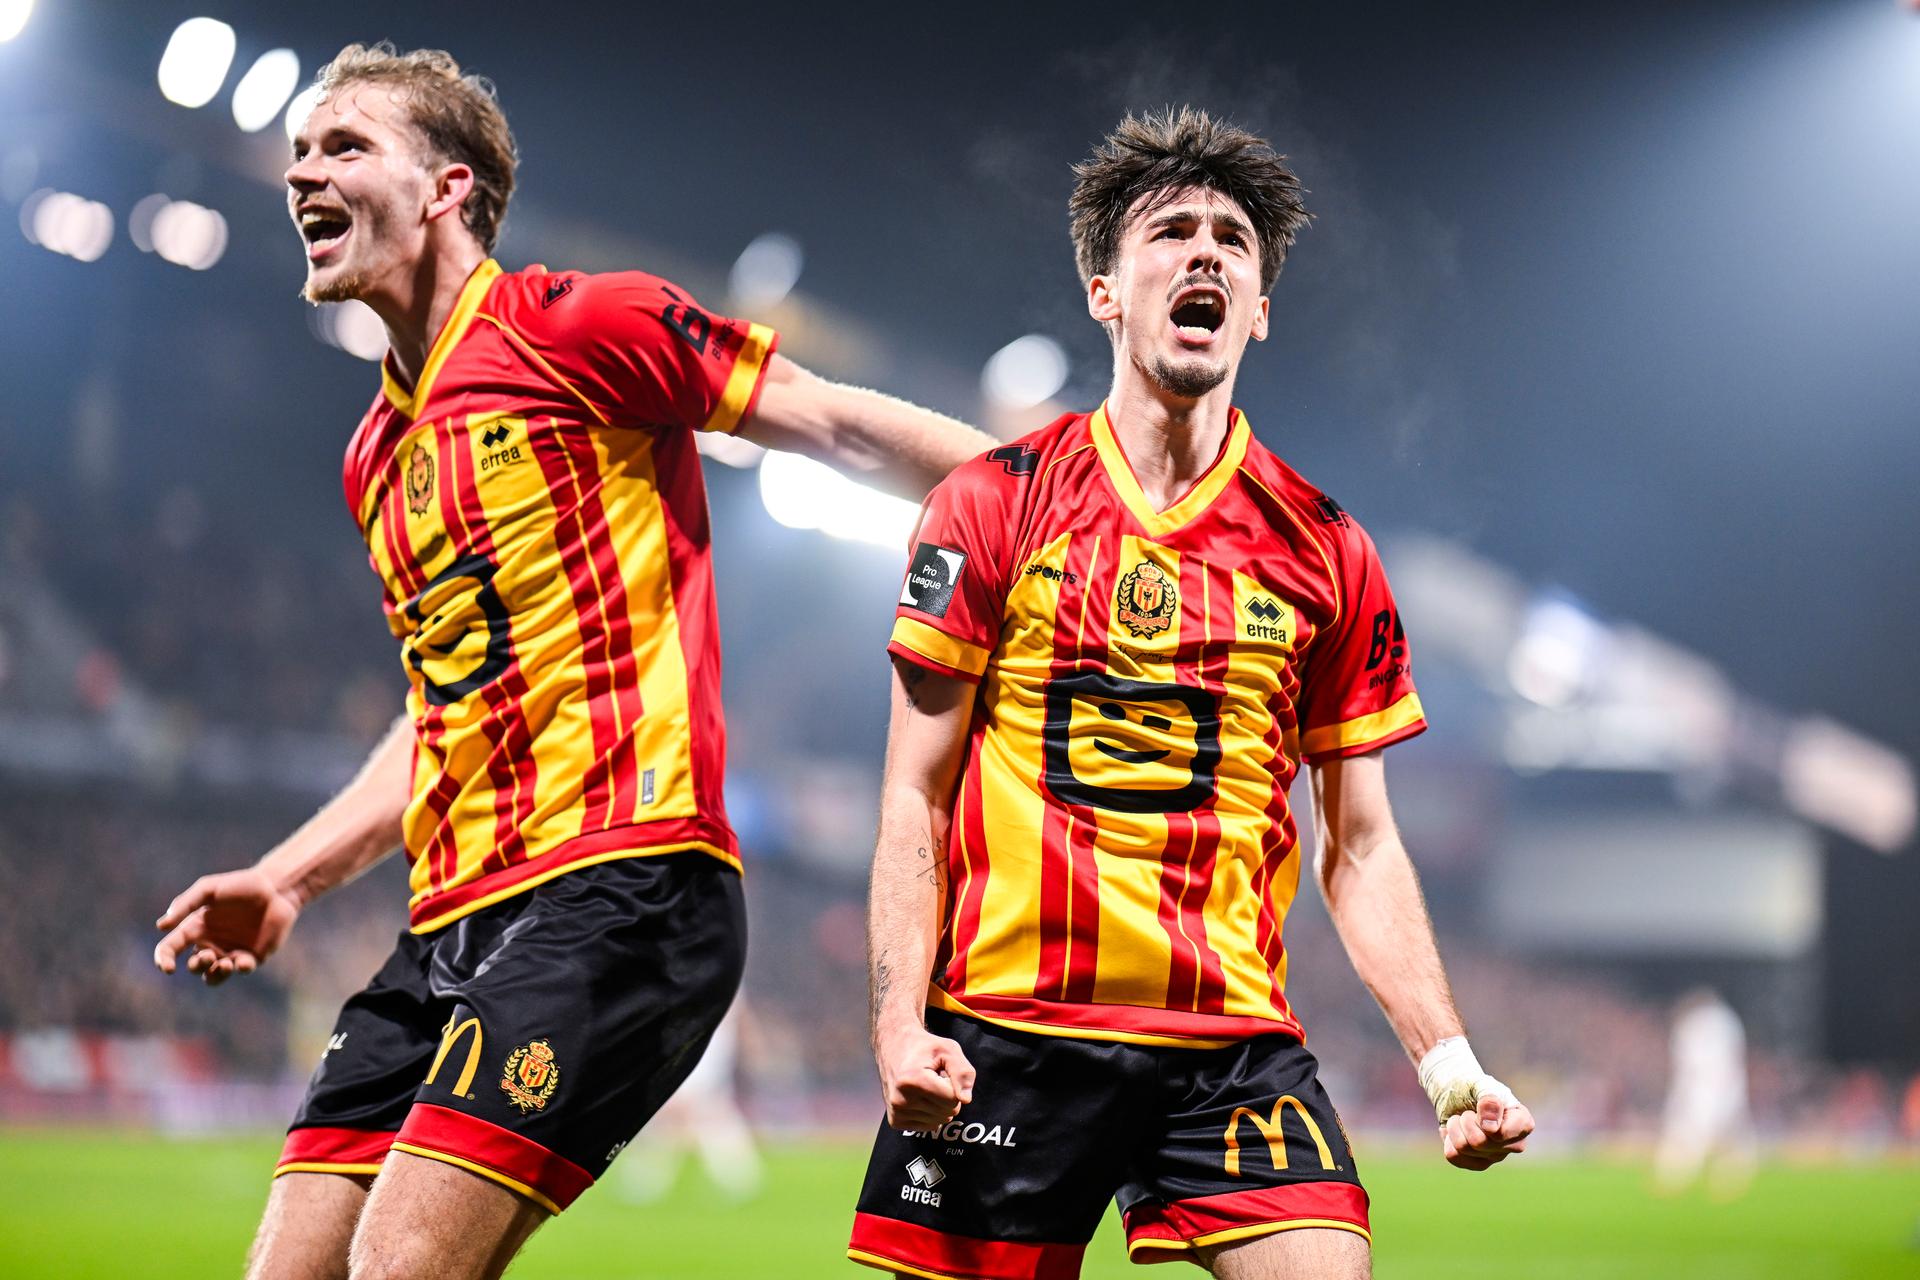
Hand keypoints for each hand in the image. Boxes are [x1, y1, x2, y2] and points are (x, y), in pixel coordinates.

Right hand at [153, 868, 300, 985]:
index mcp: (194, 927)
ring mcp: (230, 952)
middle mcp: (209, 943)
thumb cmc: (240, 885)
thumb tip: (161, 926)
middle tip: (207, 955)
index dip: (163, 960)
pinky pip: (241, 970)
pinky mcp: (252, 956)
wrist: (276, 889)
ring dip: (215, 975)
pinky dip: (240, 968)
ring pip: (213, 976)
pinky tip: (243, 961)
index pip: (170, 948)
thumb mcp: (209, 889)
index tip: (168, 968)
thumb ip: (185, 904)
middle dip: (196, 966)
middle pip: (193, 966)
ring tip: (225, 963)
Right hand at [874, 1021, 975, 1129]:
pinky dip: (930, 1113)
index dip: (954, 1085)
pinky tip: (919, 1097)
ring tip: (926, 1087)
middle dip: (947, 1096)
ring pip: (939, 1121)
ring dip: (939, 1105)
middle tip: (934, 1079)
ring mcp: (896, 1112)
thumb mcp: (948, 1049)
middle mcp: (901, 1099)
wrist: (892, 1047)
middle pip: (948, 1112)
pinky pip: (929, 1126)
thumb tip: (966, 1099)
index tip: (942, 1073)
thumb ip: (962, 1072)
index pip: (953, 1099)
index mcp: (913, 1080)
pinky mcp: (895, 1121)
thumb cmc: (923, 1047)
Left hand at [1439, 1085, 1534, 1170]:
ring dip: (1455, 1127)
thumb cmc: (1474, 1086)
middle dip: (1466, 1121)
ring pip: (1464, 1148)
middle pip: (1480, 1143)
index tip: (1481, 1106)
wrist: (1456, 1091)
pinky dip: (1448, 1139)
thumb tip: (1492, 1128)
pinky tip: (1457, 1131)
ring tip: (1462, 1118)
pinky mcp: (1478, 1163)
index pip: (1502, 1134)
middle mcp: (1514, 1144)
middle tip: (1469, 1111)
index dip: (1484, 1119)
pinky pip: (1454, 1157)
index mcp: (1523, 1123)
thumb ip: (1489, 1100)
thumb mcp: (1481, 1084)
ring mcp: (1497, 1156)